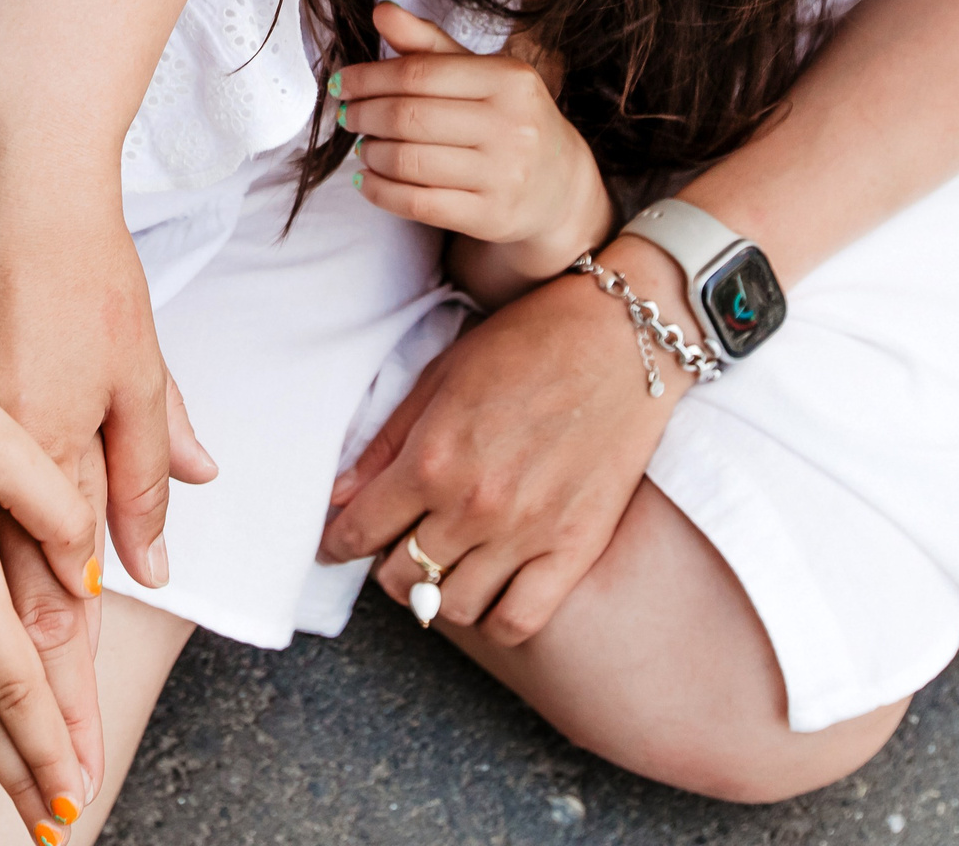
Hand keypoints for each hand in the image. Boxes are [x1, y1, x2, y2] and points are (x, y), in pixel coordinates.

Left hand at [318, 244, 689, 643]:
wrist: (621, 337)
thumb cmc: (528, 343)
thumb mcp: (442, 375)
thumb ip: (388, 441)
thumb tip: (341, 495)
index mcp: (432, 459)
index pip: (360, 532)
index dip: (338, 544)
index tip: (337, 544)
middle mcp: (474, 506)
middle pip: (401, 578)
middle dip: (387, 564)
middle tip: (398, 543)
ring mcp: (527, 534)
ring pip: (451, 607)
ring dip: (435, 593)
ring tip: (443, 564)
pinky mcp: (574, 548)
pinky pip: (518, 621)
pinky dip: (494, 618)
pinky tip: (490, 588)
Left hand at [337, 2, 611, 291]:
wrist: (560, 188)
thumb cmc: (509, 120)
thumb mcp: (481, 74)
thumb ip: (429, 44)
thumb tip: (381, 11)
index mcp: (509, 78)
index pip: (418, 73)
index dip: (368, 78)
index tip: (342, 83)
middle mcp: (512, 125)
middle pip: (408, 117)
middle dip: (363, 115)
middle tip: (346, 116)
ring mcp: (504, 175)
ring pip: (408, 161)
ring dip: (370, 154)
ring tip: (363, 147)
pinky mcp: (491, 217)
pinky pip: (416, 203)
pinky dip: (379, 191)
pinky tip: (368, 180)